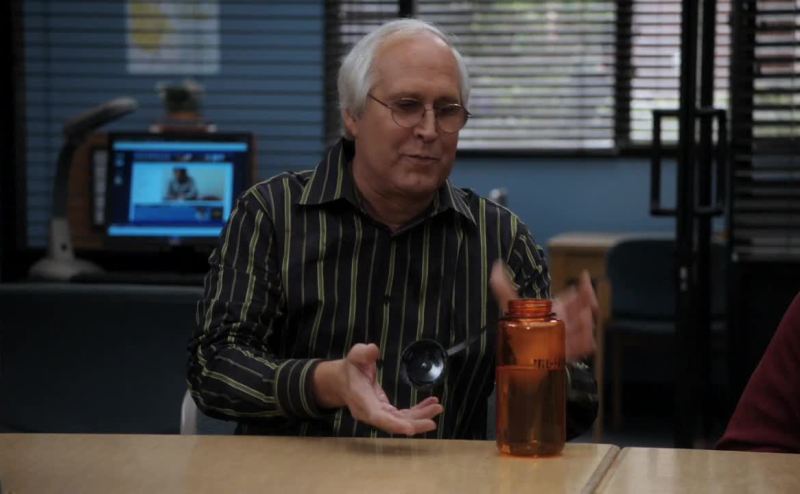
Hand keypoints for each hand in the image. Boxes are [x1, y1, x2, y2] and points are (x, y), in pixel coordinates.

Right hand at [313, 343, 443, 435]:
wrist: (343, 381)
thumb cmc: (350, 368)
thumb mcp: (355, 356)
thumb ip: (363, 353)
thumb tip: (373, 350)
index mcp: (361, 399)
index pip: (377, 416)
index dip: (394, 424)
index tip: (409, 429)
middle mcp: (370, 412)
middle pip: (393, 423)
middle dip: (414, 424)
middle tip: (433, 421)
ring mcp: (379, 414)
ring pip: (401, 421)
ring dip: (420, 417)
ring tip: (437, 408)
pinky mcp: (386, 412)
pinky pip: (403, 416)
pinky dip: (418, 412)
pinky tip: (431, 404)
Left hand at [490, 261, 597, 361]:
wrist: (515, 355)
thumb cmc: (516, 328)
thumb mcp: (510, 306)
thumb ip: (503, 287)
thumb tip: (496, 265)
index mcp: (556, 308)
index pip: (576, 295)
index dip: (583, 286)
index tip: (584, 277)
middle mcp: (565, 321)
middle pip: (585, 309)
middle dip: (587, 303)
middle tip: (585, 303)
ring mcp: (569, 336)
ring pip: (587, 327)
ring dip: (586, 323)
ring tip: (577, 323)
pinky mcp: (569, 352)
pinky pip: (585, 346)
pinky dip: (586, 342)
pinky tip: (580, 340)